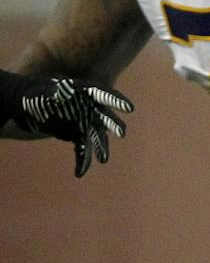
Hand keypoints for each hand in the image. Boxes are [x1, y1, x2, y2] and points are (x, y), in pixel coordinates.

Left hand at [0, 71, 132, 176]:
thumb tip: (59, 92)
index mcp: (85, 92)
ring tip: (103, 159)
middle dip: (113, 125)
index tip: (129, 108)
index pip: (103, 94)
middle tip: (121, 133)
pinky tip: (79, 172)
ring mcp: (85, 123)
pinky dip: (82, 161)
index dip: (116, 101)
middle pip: (105, 117)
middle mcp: (90, 108)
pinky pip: (83, 149)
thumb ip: (52, 91)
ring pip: (96, 136)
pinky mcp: (77, 135)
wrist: (28, 106)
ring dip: (100, 148)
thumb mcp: (41, 90)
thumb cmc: (36, 93)